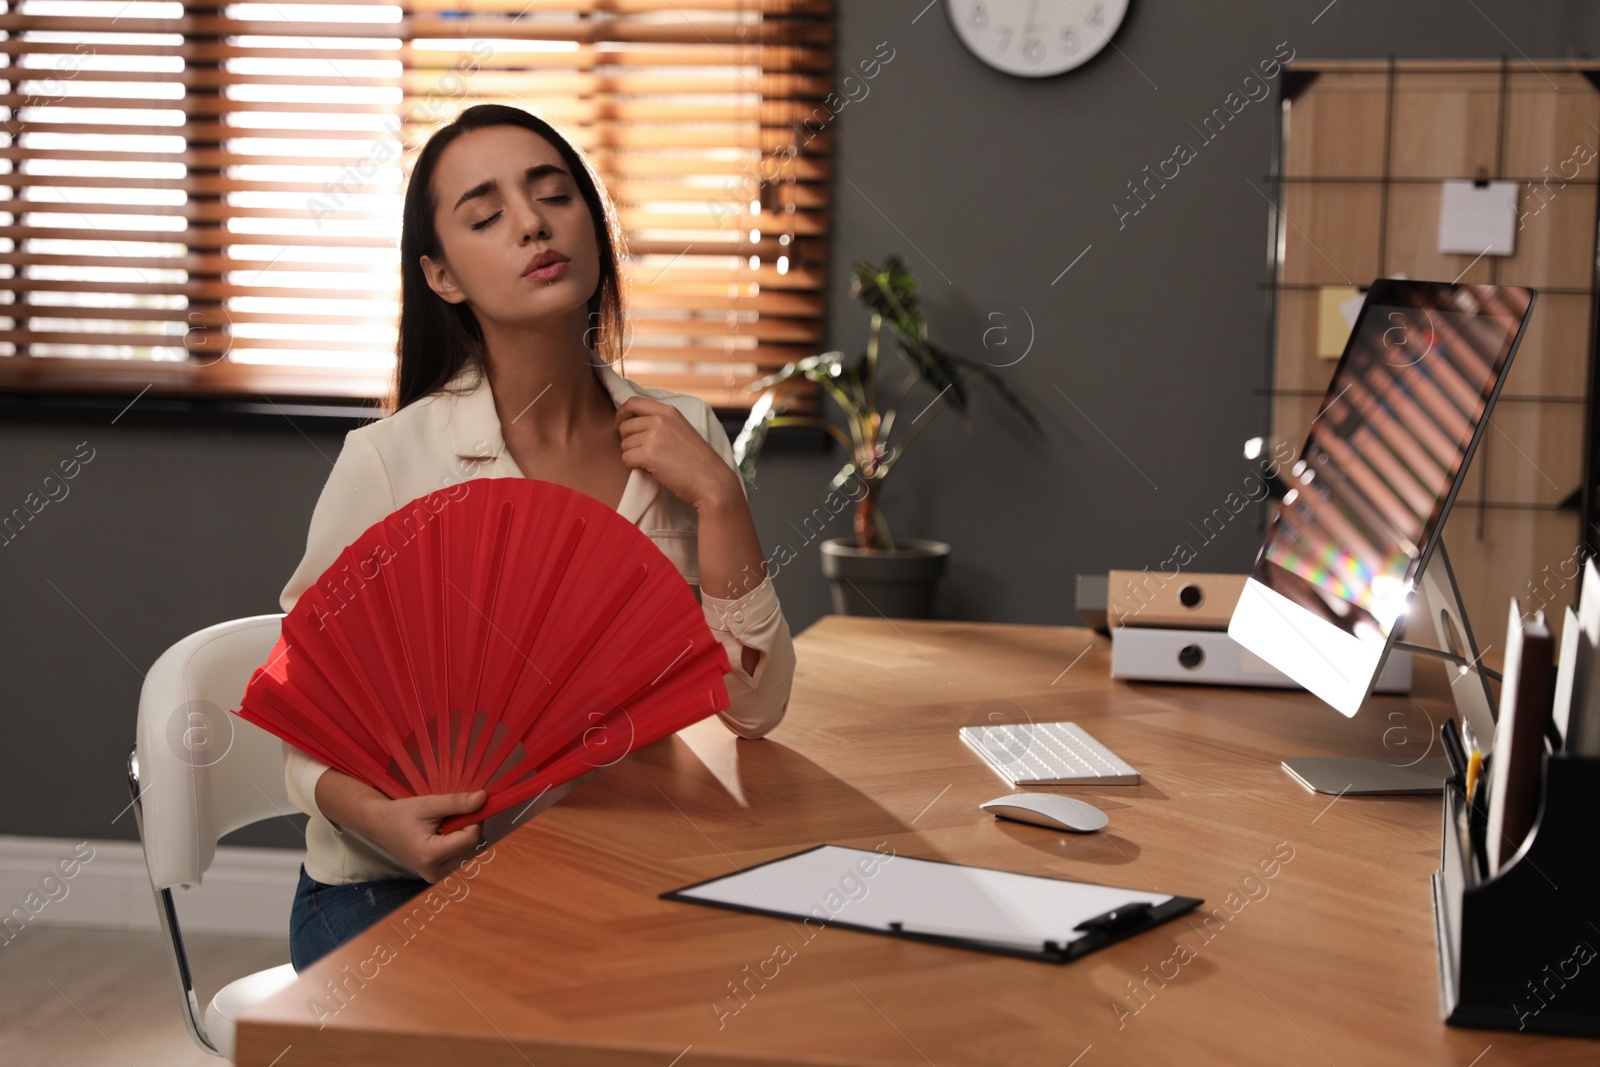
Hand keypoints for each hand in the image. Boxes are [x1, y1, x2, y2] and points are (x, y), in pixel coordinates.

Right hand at [359, 791, 486, 882]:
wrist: (379, 826)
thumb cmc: (400, 814)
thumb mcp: (428, 804)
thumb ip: (456, 802)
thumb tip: (483, 798)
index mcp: (431, 856)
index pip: (472, 839)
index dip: (475, 819)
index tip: (466, 805)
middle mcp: (436, 872)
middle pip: (473, 847)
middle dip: (469, 827)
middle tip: (451, 814)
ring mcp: (437, 876)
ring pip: (470, 852)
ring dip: (465, 834)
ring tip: (444, 825)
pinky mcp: (438, 874)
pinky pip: (461, 856)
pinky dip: (459, 842)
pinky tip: (443, 834)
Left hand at [615, 396, 738, 511]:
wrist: (712, 481)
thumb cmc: (697, 461)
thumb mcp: (681, 430)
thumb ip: (660, 422)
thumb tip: (631, 423)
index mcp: (668, 411)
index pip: (633, 402)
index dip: (622, 414)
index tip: (622, 424)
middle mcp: (659, 419)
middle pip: (625, 426)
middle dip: (628, 441)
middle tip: (643, 453)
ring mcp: (654, 436)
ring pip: (624, 444)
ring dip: (633, 455)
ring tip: (652, 463)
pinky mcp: (649, 454)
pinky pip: (626, 458)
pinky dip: (633, 467)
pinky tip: (649, 470)